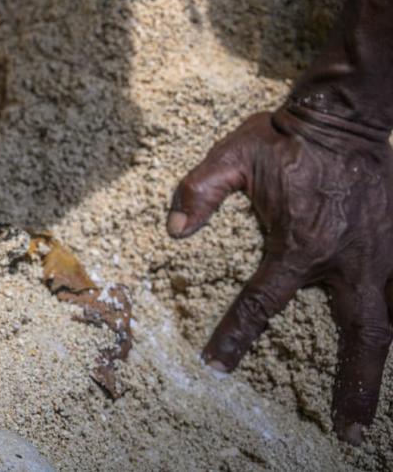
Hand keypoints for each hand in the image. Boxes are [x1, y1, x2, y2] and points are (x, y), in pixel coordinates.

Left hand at [169, 107, 392, 442]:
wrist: (346, 115)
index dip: (235, 336)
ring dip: (382, 368)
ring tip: (374, 412)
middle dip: (356, 386)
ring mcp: (382, 254)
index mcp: (299, 245)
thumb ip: (200, 191)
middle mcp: (346, 260)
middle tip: (351, 430)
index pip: (261, 303)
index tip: (216, 366)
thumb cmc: (284, 137)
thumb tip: (174, 229)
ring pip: (388, 323)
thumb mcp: (231, 156)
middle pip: (357, 336)